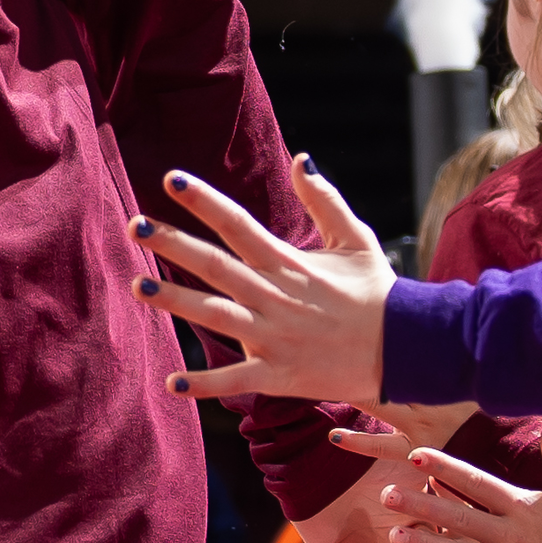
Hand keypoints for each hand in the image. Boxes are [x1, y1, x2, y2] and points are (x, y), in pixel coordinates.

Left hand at [140, 158, 397, 402]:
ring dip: (174, 301)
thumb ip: (324, 200)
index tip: (169, 178)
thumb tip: (300, 159)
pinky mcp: (281, 374)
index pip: (237, 224)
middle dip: (171, 244)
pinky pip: (236, 380)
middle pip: (214, 265)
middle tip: (133, 225)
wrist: (408, 350)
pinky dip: (205, 383)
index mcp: (289, 263)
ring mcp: (275, 337)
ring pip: (214, 316)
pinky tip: (172, 382)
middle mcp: (275, 297)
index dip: (203, 200)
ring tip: (136, 285)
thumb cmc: (380, 293)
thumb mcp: (357, 239)